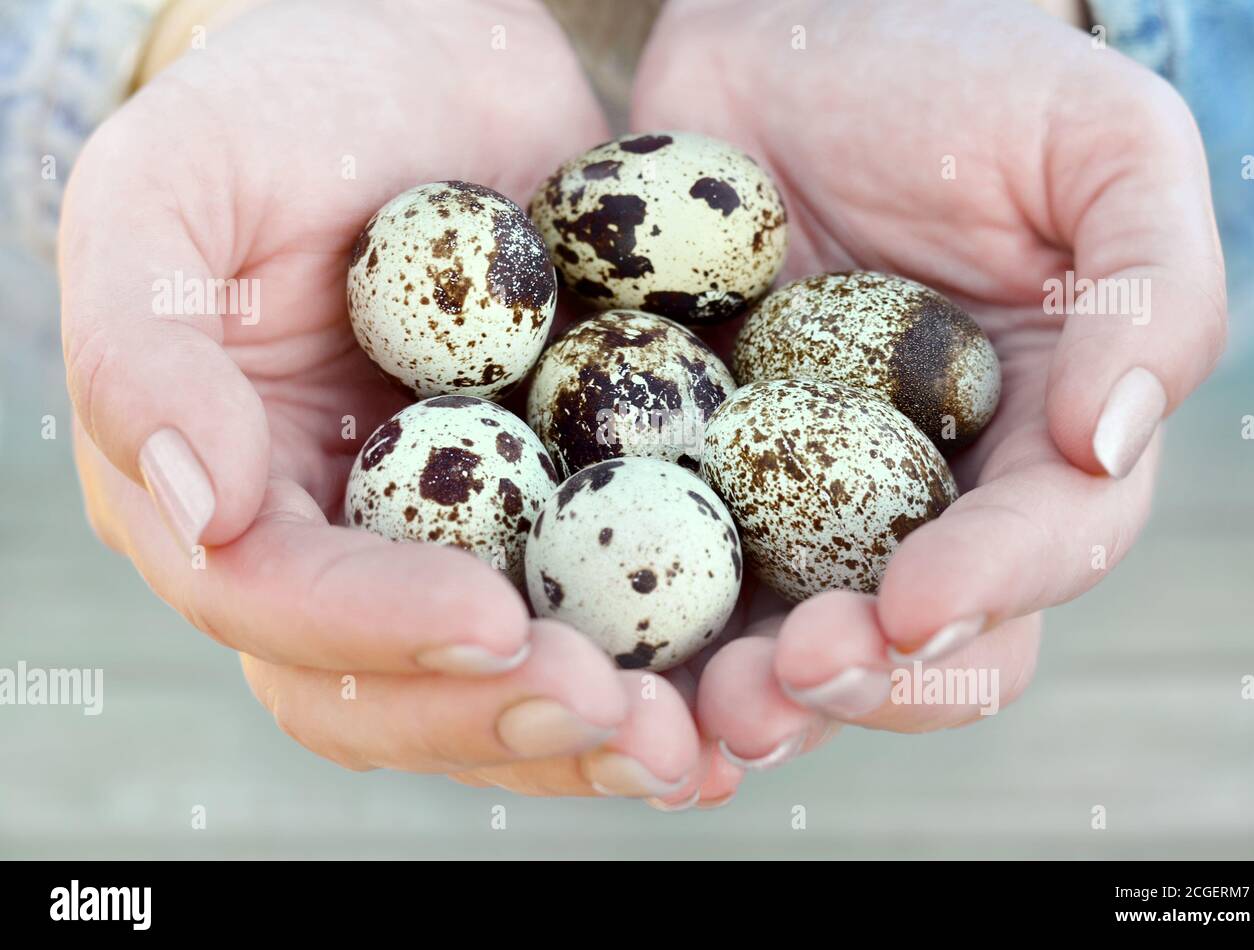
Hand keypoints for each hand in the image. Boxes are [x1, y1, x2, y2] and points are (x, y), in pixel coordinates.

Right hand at [61, 0, 707, 798]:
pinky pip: (616, 615)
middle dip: (501, 717)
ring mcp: (464, 543)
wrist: (425, 62)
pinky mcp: (570, 512)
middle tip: (614, 713)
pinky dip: (676, 670)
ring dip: (602, 736)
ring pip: (513, 688)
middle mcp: (347, 552)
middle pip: (398, 694)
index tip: (494, 618)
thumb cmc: (277, 111)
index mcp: (235, 500)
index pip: (280, 609)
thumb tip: (205, 510)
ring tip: (697, 745)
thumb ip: (144, 344)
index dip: (377, 634)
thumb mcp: (174, 189)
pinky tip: (750, 691)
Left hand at [631, 0, 1225, 760]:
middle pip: (914, 640)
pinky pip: (662, 569)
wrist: (792, 33)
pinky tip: (601, 655)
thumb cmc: (960, 79)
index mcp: (1032, 441)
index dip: (986, 592)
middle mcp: (917, 498)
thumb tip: (1112, 446)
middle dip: (861, 680)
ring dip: (749, 693)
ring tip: (698, 705)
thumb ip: (1151, 291)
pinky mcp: (687, 474)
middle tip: (787, 680)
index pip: (1038, 550)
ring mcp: (793, 500)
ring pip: (786, 639)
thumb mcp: (1102, 146)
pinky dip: (644, 634)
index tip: (911, 604)